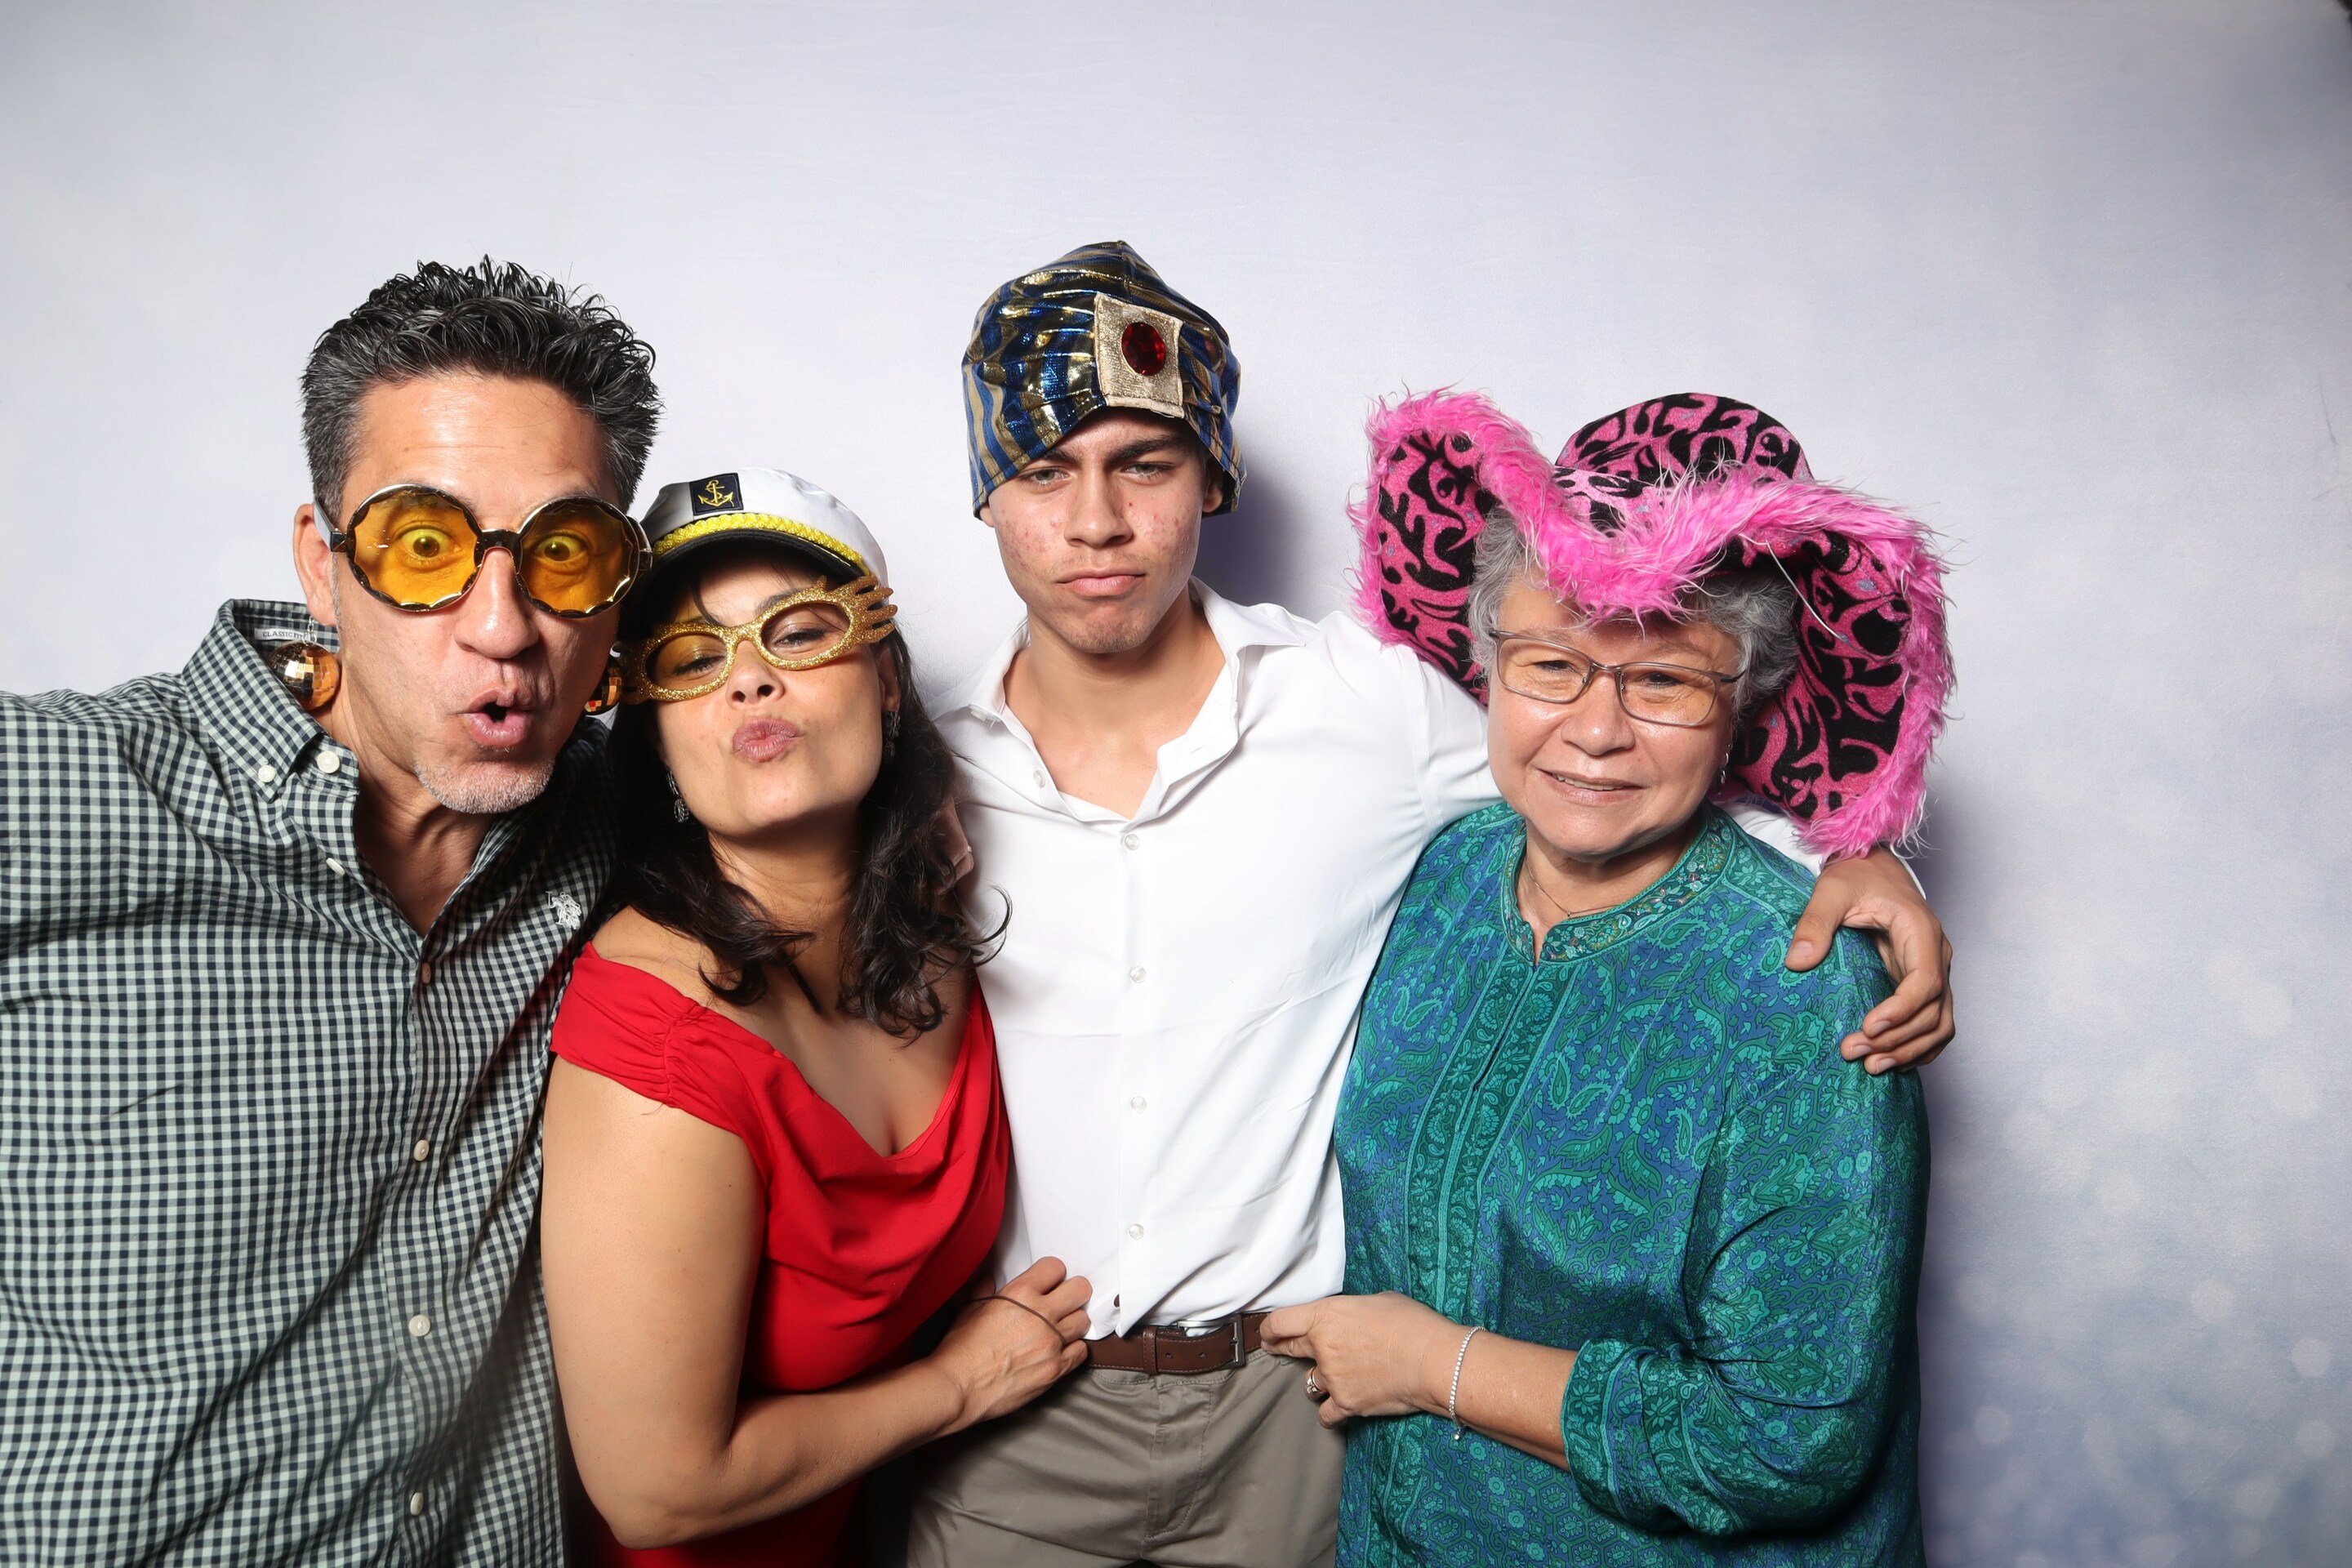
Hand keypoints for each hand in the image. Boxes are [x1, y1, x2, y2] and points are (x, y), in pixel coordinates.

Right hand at [927, 1257, 1088, 1432]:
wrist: (959, 1387)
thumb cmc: (961, 1349)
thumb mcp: (970, 1308)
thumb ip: (986, 1288)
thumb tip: (990, 1277)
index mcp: (1021, 1293)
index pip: (1056, 1267)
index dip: (1052, 1274)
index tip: (1048, 1282)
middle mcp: (1042, 1314)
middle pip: (1081, 1289)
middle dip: (1073, 1293)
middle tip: (1063, 1301)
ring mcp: (1052, 1343)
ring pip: (1084, 1320)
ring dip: (1073, 1322)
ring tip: (1059, 1328)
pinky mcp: (1056, 1369)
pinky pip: (1082, 1351)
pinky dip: (1073, 1349)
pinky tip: (1060, 1350)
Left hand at [1259, 1293, 1458, 1429]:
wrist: (1433, 1360)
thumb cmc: (1412, 1324)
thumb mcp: (1377, 1301)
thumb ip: (1350, 1312)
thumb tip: (1349, 1321)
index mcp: (1326, 1315)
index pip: (1280, 1322)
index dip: (1270, 1328)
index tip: (1267, 1333)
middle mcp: (1322, 1346)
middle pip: (1289, 1349)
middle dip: (1282, 1349)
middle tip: (1279, 1350)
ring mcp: (1332, 1378)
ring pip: (1310, 1383)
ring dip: (1319, 1380)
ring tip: (1336, 1378)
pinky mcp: (1346, 1404)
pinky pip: (1325, 1413)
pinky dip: (1331, 1411)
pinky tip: (1340, 1406)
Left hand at [1786, 845, 1954, 1073]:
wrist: (1871, 867)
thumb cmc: (1855, 874)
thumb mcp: (1831, 889)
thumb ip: (1815, 921)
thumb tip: (1796, 962)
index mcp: (1921, 931)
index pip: (1926, 981)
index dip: (1902, 1010)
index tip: (1869, 1027)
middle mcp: (1936, 954)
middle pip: (1934, 1011)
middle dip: (1897, 1038)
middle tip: (1854, 1052)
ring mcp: (1933, 971)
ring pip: (1940, 1024)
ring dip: (1910, 1050)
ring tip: (1870, 1066)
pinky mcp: (1921, 983)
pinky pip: (1934, 1023)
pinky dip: (1919, 1047)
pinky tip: (1891, 1062)